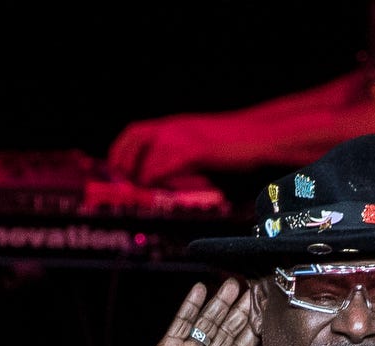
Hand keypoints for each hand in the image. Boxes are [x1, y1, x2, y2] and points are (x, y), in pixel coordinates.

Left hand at [107, 113, 228, 184]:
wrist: (259, 134)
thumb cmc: (235, 143)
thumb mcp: (201, 143)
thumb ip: (181, 153)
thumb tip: (164, 173)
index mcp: (174, 125)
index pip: (135, 132)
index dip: (119, 150)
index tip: (115, 169)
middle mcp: (174, 127)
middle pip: (134, 140)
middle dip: (124, 163)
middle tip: (125, 184)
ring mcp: (183, 138)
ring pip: (147, 157)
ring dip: (140, 177)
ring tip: (141, 192)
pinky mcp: (195, 151)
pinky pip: (165, 166)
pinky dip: (156, 180)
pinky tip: (158, 189)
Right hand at [138, 279, 276, 345]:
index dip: (253, 331)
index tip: (266, 314)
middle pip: (227, 331)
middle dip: (240, 311)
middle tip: (254, 291)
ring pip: (208, 323)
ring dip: (219, 303)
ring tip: (233, 284)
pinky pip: (182, 322)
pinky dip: (191, 306)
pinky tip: (201, 289)